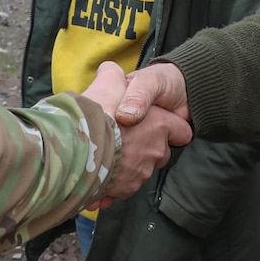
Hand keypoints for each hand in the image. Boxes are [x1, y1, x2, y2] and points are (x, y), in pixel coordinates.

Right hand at [80, 62, 193, 203]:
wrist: (77, 146)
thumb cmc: (98, 110)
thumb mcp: (110, 81)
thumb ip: (113, 75)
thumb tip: (110, 70)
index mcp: (160, 124)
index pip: (181, 131)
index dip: (171, 126)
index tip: (155, 123)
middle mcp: (155, 151)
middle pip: (161, 152)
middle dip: (147, 146)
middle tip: (125, 136)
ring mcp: (141, 172)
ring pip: (142, 169)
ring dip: (129, 163)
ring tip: (107, 152)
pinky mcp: (125, 190)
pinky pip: (123, 186)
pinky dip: (114, 183)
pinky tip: (99, 172)